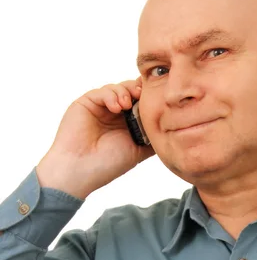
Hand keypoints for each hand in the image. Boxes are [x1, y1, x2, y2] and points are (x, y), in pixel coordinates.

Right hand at [36, 78, 154, 198]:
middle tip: (144, 95)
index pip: (142, 103)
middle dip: (140, 90)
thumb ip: (152, 137)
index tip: (159, 99)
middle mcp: (115, 113)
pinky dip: (111, 95)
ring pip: (118, 88)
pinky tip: (117, 107)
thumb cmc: (107, 165)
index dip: (150, 99)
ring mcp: (100, 107)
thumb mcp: (138, 150)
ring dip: (125, 92)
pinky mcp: (86, 103)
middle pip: (131, 91)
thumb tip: (173, 127)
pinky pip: (102, 91)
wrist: (80, 171)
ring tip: (127, 105)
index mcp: (127, 123)